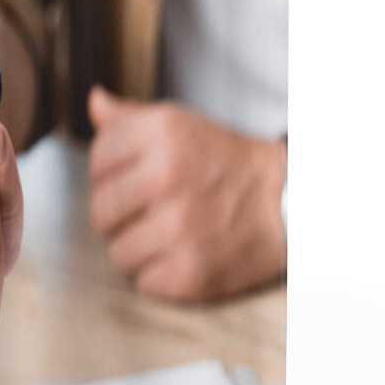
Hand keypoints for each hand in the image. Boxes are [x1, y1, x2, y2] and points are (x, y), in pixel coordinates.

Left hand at [87, 86, 286, 301]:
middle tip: (150, 212)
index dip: (112, 174)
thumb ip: (131, 119)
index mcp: (162, 133)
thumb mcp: (181, 127)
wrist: (289, 204)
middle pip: (101, 211)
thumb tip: (96, 101)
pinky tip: (183, 255)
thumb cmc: (228, 166)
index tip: (134, 178)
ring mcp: (179, 226)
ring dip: (138, 250)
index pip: (99, 159)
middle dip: (120, 217)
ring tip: (168, 235)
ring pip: (117, 253)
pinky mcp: (190, 270)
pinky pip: (143, 282)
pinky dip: (161, 276)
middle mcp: (168, 176)